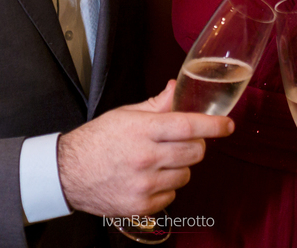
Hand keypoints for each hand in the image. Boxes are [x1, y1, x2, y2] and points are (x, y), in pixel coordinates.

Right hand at [56, 80, 233, 216]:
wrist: (68, 174)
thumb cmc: (97, 140)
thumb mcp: (125, 114)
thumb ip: (156, 105)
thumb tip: (176, 88)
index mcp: (142, 130)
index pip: (188, 125)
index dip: (213, 125)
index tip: (228, 125)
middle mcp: (146, 158)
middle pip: (195, 152)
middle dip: (195, 145)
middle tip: (183, 142)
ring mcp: (145, 185)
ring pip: (185, 175)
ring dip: (179, 167)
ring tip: (158, 162)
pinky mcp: (142, 206)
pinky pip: (172, 196)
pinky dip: (166, 188)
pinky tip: (148, 179)